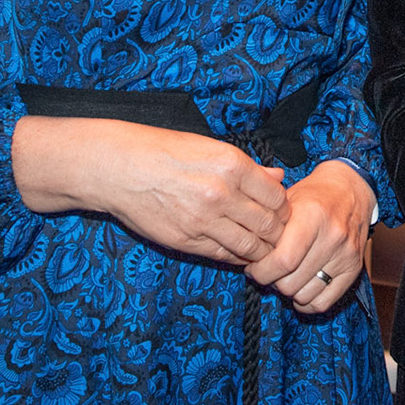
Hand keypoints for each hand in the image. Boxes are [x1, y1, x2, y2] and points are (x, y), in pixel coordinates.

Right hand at [12, 116, 289, 264]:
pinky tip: (236, 251)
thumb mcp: (212, 148)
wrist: (121, 167)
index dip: (283, 208)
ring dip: (259, 249)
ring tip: (259, 246)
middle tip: (274, 233)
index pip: (278, 199)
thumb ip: (249, 168)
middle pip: (269, 226)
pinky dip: (235, 256)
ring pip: (250, 247)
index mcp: (233, 166)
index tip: (279, 211)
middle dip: (276, 232)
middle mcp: (223, 195)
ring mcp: (204, 221)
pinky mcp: (186, 241)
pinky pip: (224, 255)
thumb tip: (279, 177)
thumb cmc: (166, 151)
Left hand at [244, 160, 375, 312]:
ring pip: (304, 296)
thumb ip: (266, 224)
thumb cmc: (313, 196)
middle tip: (267, 270)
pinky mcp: (354, 269)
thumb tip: (244, 252)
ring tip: (285, 275)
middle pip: (290, 283)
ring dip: (288, 291)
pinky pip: (322, 303)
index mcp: (313, 216)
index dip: (261, 271)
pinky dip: (306, 302)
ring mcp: (346, 255)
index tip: (253, 267)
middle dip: (271, 281)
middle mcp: (333, 236)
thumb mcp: (287, 199)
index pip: (282, 261)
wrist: (350, 190)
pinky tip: (300, 286)